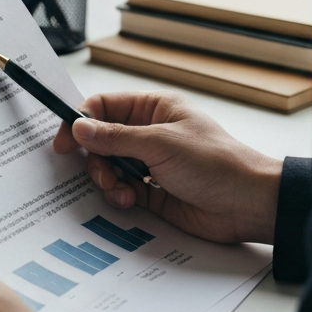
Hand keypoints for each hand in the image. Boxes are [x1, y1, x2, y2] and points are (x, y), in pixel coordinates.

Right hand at [53, 91, 281, 243]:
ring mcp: (149, 163)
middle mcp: (149, 133)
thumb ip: (114, 137)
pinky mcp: (152, 191)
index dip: (80, 122)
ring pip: (108, 168)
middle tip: (102, 173)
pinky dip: (119, 197)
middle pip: (100, 141)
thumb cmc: (215, 164)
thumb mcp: (160, 143)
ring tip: (123, 191)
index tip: (63, 143)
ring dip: (107, 181)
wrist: (247, 204)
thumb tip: (78, 127)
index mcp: (154, 109)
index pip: (104, 107)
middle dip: (95, 159)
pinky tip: (132, 201)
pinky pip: (120, 190)